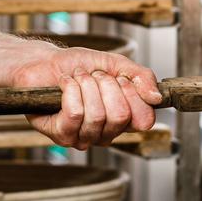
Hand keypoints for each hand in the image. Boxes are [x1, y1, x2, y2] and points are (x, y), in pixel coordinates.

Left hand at [11, 47, 162, 150]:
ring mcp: (84, 137)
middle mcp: (106, 134)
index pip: (144, 120)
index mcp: (123, 120)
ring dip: (86, 85)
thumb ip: (140, 76)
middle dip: (106, 85)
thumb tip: (157, 97)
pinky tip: (65, 84)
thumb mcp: (115, 64)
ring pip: (96, 115)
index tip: (119, 78)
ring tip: (77, 78)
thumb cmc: (77, 65)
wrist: (44, 62)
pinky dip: (70, 90)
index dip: (132, 93)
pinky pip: (74, 115)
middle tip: (93, 76)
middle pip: (120, 116)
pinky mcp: (61, 135)